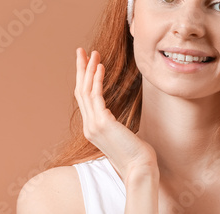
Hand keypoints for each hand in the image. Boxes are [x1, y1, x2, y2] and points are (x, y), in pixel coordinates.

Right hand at [74, 48, 158, 182]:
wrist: (140, 168)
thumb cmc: (136, 154)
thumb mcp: (123, 136)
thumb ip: (117, 127)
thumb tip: (121, 122)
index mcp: (92, 129)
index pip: (84, 99)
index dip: (84, 80)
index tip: (88, 64)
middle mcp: (89, 126)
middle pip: (80, 91)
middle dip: (81, 69)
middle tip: (81, 51)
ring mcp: (93, 125)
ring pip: (85, 91)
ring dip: (89, 69)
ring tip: (93, 53)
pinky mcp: (102, 122)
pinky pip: (96, 95)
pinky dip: (97, 79)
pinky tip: (101, 66)